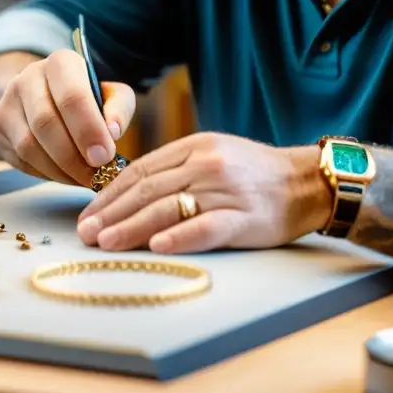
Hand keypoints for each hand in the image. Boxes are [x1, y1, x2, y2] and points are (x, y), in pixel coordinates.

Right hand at [0, 49, 135, 187]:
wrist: (43, 93)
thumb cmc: (86, 97)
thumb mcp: (111, 94)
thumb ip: (119, 108)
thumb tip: (112, 133)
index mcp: (60, 63)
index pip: (72, 96)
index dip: (88, 129)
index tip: (105, 156)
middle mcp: (27, 77)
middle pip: (46, 123)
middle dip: (74, 156)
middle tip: (97, 176)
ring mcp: (7, 102)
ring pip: (29, 145)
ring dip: (60, 170)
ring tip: (84, 178)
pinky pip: (20, 159)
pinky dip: (46, 174)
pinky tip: (67, 175)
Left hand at [75, 132, 332, 252]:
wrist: (306, 182)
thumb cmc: (255, 173)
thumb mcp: (213, 154)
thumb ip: (176, 167)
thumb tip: (129, 190)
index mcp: (195, 146)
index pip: (141, 170)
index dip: (110, 194)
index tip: (88, 214)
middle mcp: (206, 164)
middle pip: (147, 189)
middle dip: (111, 213)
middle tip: (86, 233)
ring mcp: (225, 190)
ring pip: (168, 208)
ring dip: (132, 227)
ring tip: (106, 243)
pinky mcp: (243, 218)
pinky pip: (206, 227)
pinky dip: (180, 237)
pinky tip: (158, 247)